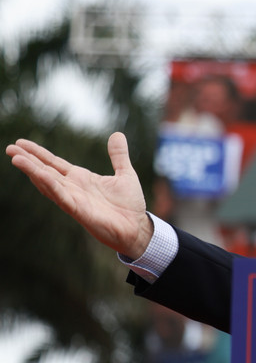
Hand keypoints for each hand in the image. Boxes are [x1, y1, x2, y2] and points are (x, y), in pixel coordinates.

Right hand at [6, 132, 152, 258]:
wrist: (137, 228)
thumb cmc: (130, 205)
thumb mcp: (125, 174)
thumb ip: (118, 155)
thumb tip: (117, 134)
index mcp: (81, 178)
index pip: (54, 163)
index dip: (38, 153)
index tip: (21, 143)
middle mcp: (73, 188)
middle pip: (45, 171)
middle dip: (28, 160)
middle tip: (10, 148)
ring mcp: (74, 199)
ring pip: (49, 183)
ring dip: (33, 171)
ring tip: (17, 159)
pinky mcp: (79, 211)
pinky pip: (62, 197)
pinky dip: (51, 186)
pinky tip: (40, 176)